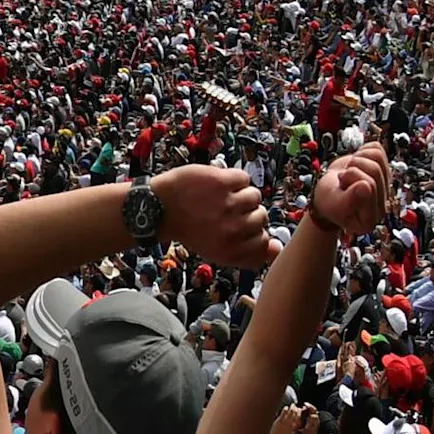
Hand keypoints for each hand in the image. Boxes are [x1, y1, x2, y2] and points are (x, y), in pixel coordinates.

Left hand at [149, 165, 276, 268]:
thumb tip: (278, 247)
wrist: (156, 208)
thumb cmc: (188, 229)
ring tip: (218, 198)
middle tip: (223, 212)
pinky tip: (215, 186)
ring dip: (239, 195)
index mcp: (230, 250)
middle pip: (262, 218)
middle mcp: (232, 230)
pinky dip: (231, 179)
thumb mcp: (216, 250)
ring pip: (255, 197)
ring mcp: (228, 204)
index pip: (265, 245)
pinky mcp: (221, 182)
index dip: (255, 235)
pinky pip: (244, 178)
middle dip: (245, 213)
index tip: (240, 229)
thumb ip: (248, 254)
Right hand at [310, 143, 392, 241]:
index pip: (369, 185)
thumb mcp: (333, 204)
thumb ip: (349, 199)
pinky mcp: (383, 168)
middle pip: (374, 169)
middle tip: (342, 179)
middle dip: (352, 169)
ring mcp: (385, 183)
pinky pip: (377, 149)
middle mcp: (383, 200)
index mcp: (371, 216)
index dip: (352, 179)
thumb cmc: (328, 201)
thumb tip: (366, 186)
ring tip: (348, 171)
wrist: (328, 192)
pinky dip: (362, 151)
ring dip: (357, 159)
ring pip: (377, 157)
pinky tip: (355, 162)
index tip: (341, 186)